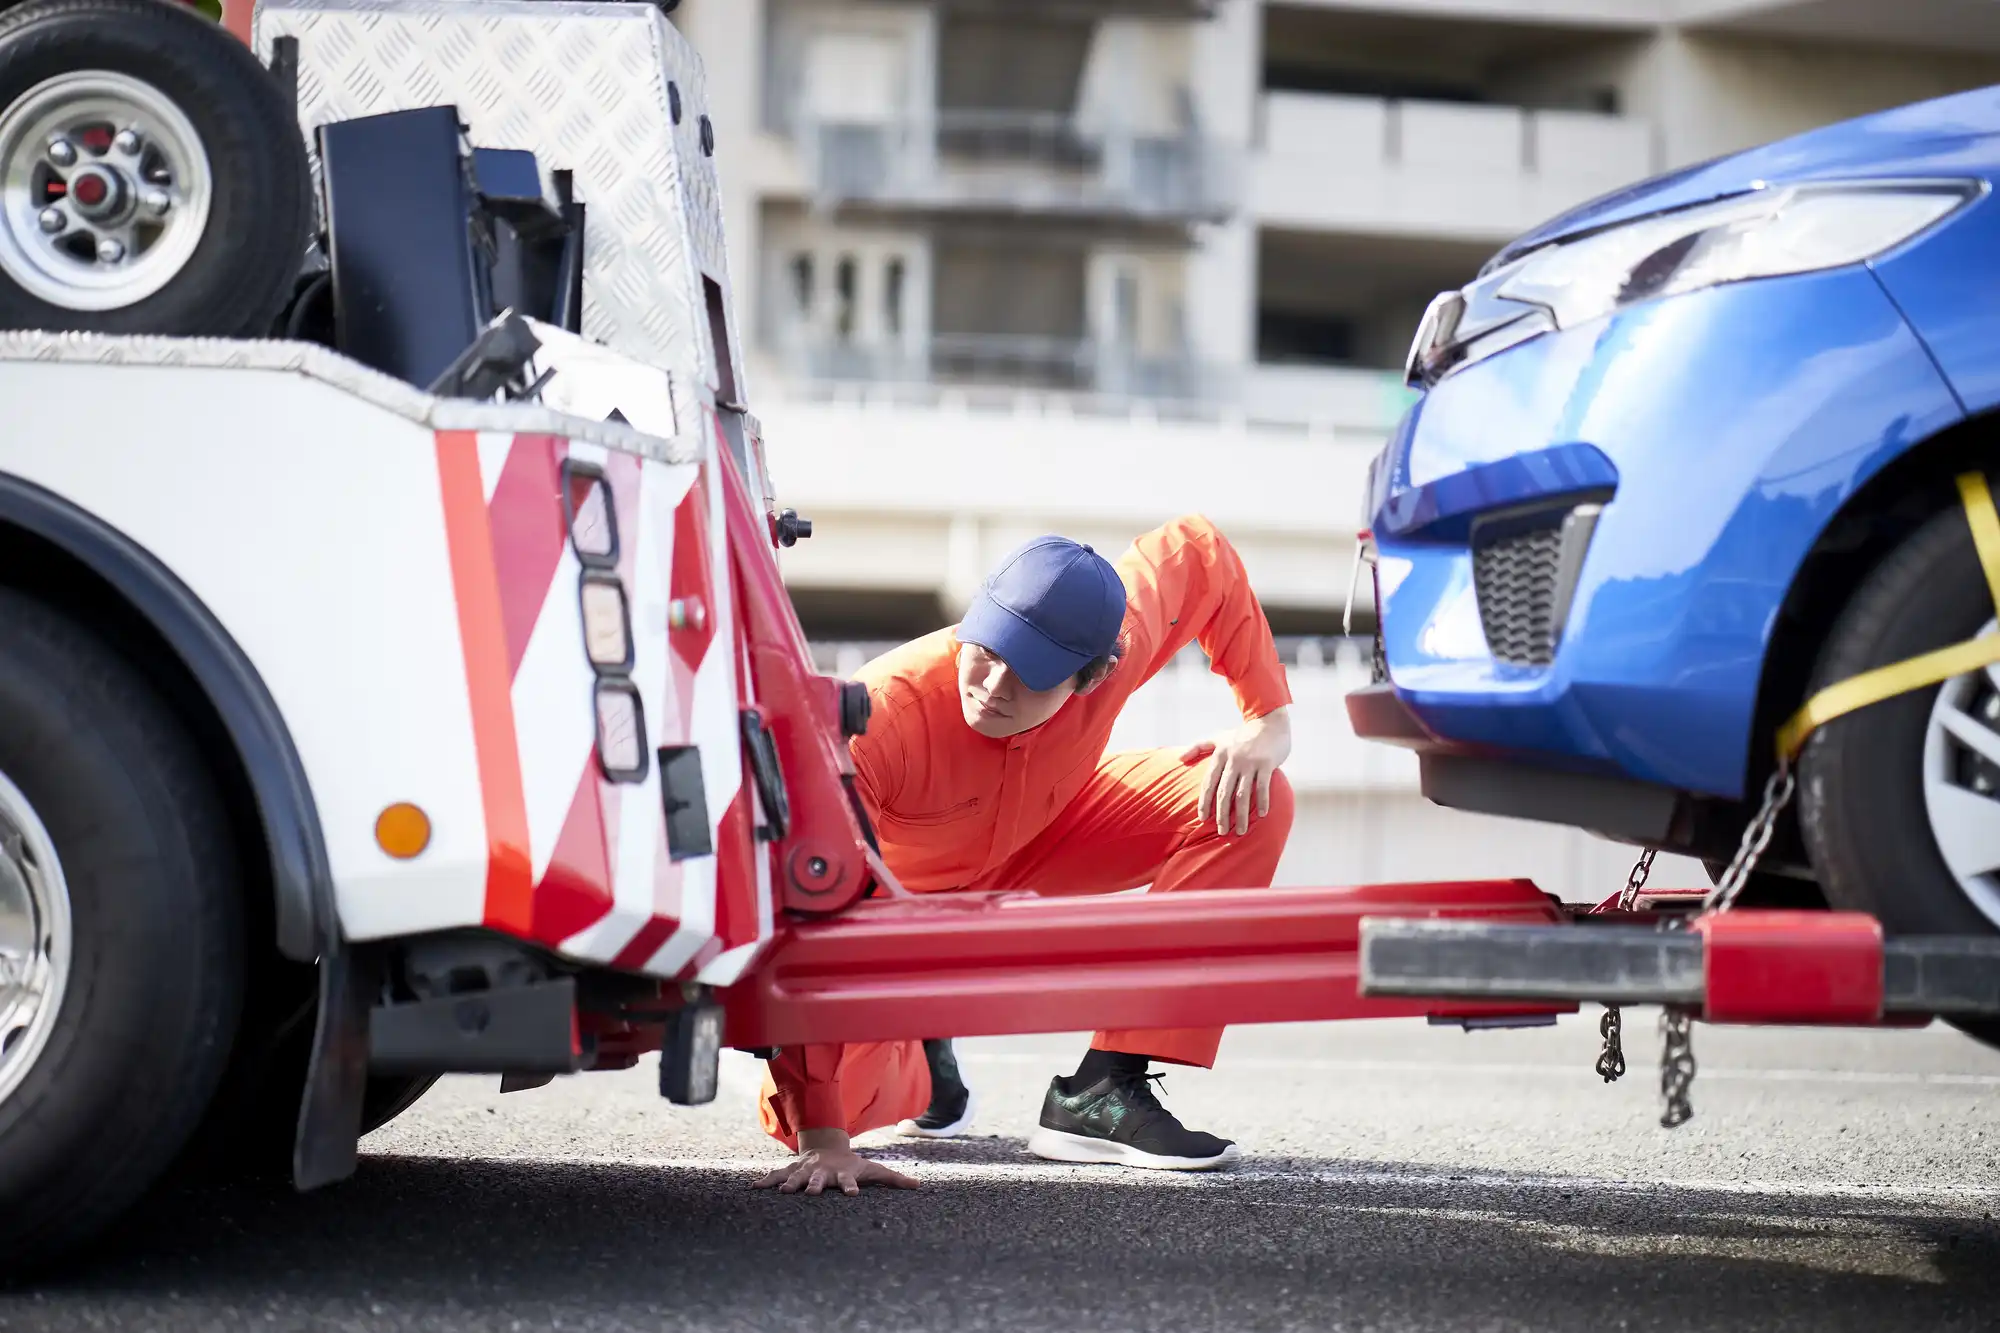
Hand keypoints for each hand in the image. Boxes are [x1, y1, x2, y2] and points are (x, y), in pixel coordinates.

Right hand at [751, 1128, 919, 1196]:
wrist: (829, 1148)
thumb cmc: (853, 1166)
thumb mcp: (873, 1170)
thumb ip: (893, 1179)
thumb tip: (918, 1186)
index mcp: (843, 1174)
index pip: (849, 1181)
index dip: (851, 1187)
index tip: (853, 1194)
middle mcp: (823, 1172)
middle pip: (819, 1179)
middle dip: (815, 1185)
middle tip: (812, 1193)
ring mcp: (806, 1170)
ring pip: (797, 1177)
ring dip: (790, 1183)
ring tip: (783, 1191)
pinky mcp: (792, 1171)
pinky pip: (777, 1175)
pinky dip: (765, 1180)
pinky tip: (753, 1187)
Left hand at [1182, 706, 1291, 835]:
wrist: (1268, 721)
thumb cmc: (1242, 734)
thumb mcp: (1218, 737)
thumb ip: (1198, 747)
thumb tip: (1179, 759)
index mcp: (1219, 755)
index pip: (1208, 783)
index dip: (1204, 802)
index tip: (1202, 819)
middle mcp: (1233, 760)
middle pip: (1224, 792)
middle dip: (1221, 814)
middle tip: (1221, 832)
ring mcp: (1250, 762)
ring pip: (1242, 794)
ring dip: (1240, 815)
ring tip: (1240, 831)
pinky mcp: (1267, 764)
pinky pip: (1262, 787)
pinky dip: (1262, 802)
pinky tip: (1261, 815)